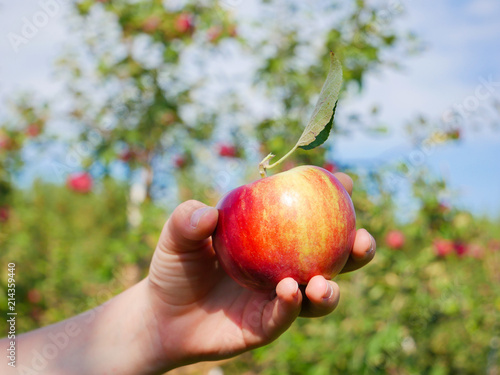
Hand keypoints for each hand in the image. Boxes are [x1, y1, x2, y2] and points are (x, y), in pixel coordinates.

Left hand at [144, 172, 375, 371]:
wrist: (164, 315)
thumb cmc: (175, 268)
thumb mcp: (177, 237)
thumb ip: (187, 219)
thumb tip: (208, 214)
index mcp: (271, 236)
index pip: (307, 214)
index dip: (331, 198)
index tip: (345, 182)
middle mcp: (284, 265)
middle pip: (331, 256)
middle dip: (356, 248)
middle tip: (360, 239)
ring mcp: (279, 296)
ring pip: (319, 294)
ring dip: (330, 288)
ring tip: (322, 282)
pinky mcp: (268, 324)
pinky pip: (287, 315)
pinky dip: (292, 304)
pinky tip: (290, 292)